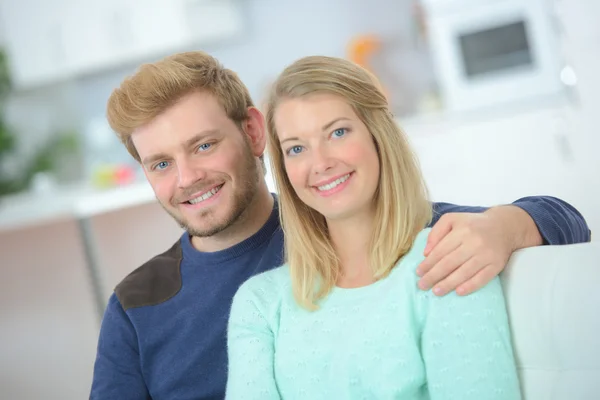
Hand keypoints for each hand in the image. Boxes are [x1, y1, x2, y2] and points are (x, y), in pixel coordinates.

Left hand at [416, 207, 539, 295]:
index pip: (441, 250)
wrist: (504, 226)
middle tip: (422, 285)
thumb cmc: (472, 224)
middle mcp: (474, 242)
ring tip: (436, 291)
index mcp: (462, 230)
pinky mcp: (497, 264)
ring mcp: (487, 254)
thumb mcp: (452, 219)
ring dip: (448, 284)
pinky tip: (458, 292)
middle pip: (450, 263)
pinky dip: (470, 286)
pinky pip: (482, 278)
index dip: (428, 263)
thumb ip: (436, 232)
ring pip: (464, 272)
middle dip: (434, 275)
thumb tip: (426, 253)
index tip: (418, 272)